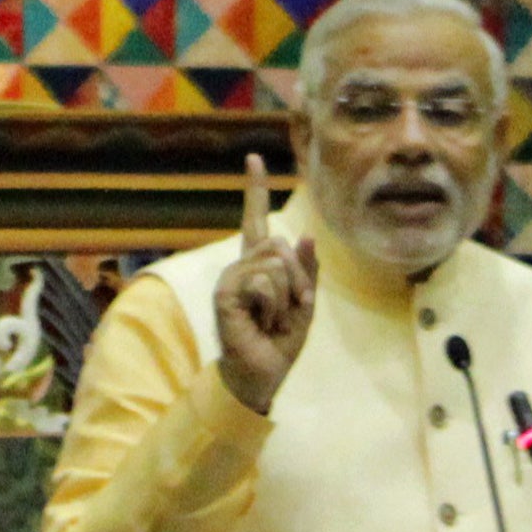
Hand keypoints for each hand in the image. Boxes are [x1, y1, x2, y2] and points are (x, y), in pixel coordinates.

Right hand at [214, 154, 317, 414]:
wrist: (263, 373)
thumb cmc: (280, 340)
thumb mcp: (305, 302)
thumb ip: (306, 270)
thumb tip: (304, 235)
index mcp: (259, 263)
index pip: (256, 219)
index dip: (254, 188)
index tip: (252, 158)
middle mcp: (242, 265)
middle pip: (281, 246)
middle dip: (299, 281)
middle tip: (290, 310)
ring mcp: (231, 278)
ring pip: (275, 265)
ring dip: (286, 298)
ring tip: (273, 319)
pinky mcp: (225, 294)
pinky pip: (263, 283)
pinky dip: (273, 307)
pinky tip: (260, 323)